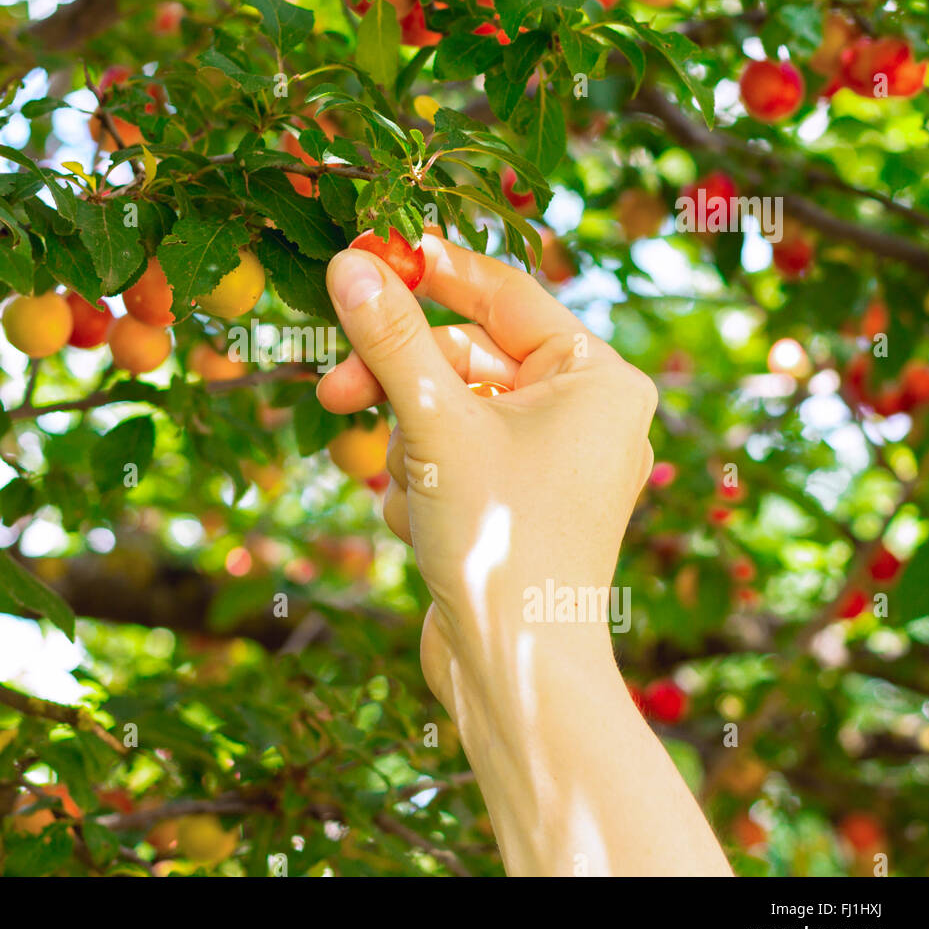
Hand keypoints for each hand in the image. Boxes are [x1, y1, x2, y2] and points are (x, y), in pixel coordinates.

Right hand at [319, 233, 657, 707]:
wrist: (515, 669)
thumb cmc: (499, 538)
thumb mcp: (434, 425)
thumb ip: (392, 338)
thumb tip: (349, 263)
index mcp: (596, 377)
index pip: (502, 293)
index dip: (428, 273)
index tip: (363, 258)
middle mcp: (586, 413)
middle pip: (467, 359)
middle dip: (400, 384)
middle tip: (332, 391)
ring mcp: (555, 462)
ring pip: (451, 413)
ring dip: (412, 448)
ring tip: (413, 496)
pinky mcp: (521, 504)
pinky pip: (457, 460)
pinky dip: (427, 485)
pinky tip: (425, 530)